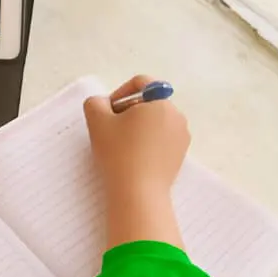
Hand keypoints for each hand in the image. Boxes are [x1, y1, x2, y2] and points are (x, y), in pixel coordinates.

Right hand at [83, 76, 190, 248]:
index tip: (108, 111)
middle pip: (149, 103)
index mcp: (160, 102)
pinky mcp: (181, 155)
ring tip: (122, 145)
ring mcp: (182, 136)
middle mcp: (176, 115)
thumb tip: (103, 104)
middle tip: (111, 130)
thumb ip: (95, 102)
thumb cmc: (118, 153)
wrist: (138, 193)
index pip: (141, 83)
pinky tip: (134, 157)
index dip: (120, 92)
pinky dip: (148, 142)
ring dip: (138, 127)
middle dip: (128, 112)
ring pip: (155, 122)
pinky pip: (162, 139)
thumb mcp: (96, 120)